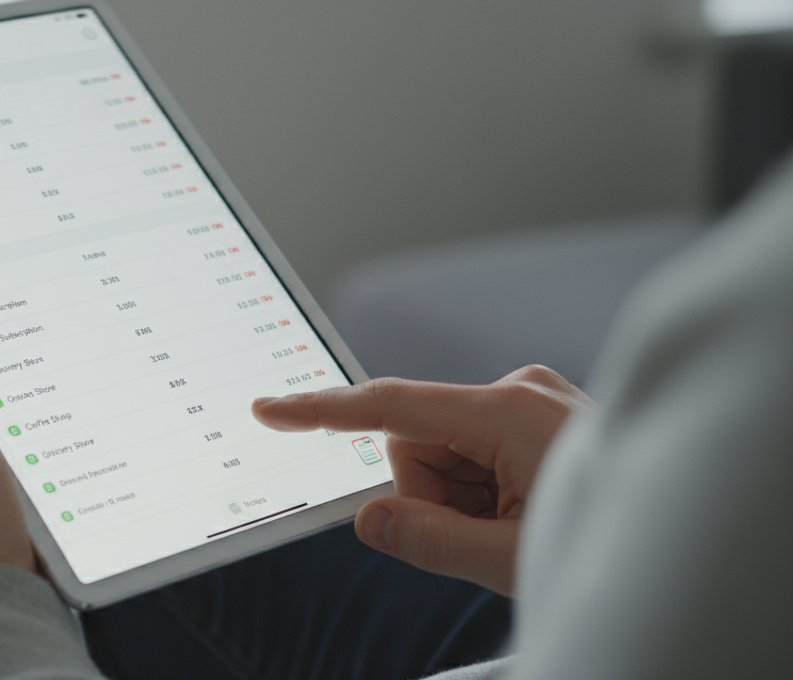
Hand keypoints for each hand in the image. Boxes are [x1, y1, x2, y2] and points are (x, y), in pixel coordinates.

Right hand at [251, 366, 591, 595]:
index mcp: (507, 411)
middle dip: (432, 492)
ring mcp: (527, 397)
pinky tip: (521, 504)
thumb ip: (428, 539)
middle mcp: (515, 389)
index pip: (392, 407)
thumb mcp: (510, 557)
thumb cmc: (605, 537)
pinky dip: (481, 485)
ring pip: (443, 451)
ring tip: (512, 522)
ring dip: (460, 494)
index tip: (271, 410)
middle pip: (417, 442)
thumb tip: (368, 519)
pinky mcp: (532, 410)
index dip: (323, 412)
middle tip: (484, 533)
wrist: (675, 523)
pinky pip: (471, 448)